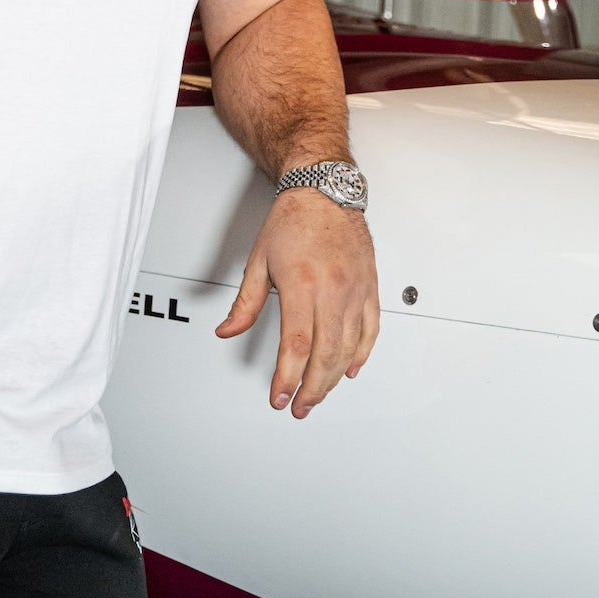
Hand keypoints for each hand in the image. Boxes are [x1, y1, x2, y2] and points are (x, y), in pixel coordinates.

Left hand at [215, 190, 378, 417]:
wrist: (324, 192)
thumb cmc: (293, 221)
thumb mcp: (259, 260)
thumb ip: (245, 303)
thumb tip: (228, 331)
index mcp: (302, 284)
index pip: (296, 345)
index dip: (287, 378)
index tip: (279, 396)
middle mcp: (332, 289)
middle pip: (325, 354)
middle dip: (311, 388)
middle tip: (298, 405)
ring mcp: (355, 290)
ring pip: (348, 348)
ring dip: (332, 378)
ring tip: (317, 394)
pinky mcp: (370, 288)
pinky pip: (370, 330)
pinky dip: (361, 355)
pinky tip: (349, 369)